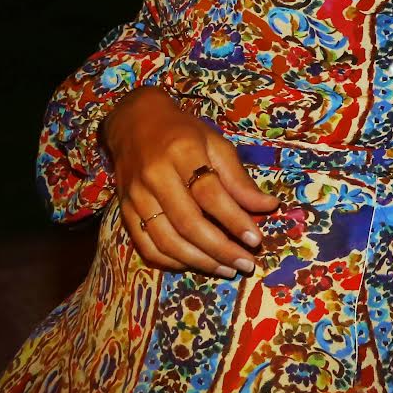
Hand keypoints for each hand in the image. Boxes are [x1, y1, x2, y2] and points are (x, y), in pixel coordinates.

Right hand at [102, 87, 279, 276]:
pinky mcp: (124, 211)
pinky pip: (146, 246)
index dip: (234, 220)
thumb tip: (268, 207)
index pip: (210, 194)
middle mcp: (155, 176)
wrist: (134, 123)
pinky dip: (172, 261)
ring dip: (199, 261)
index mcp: (182, 152)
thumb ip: (238, 178)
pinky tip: (195, 264)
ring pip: (166, 240)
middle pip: (188, 222)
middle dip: (220, 249)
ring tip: (226, 269)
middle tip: (245, 264)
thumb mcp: (216, 144)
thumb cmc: (183, 133)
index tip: (255, 240)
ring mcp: (136, 197)